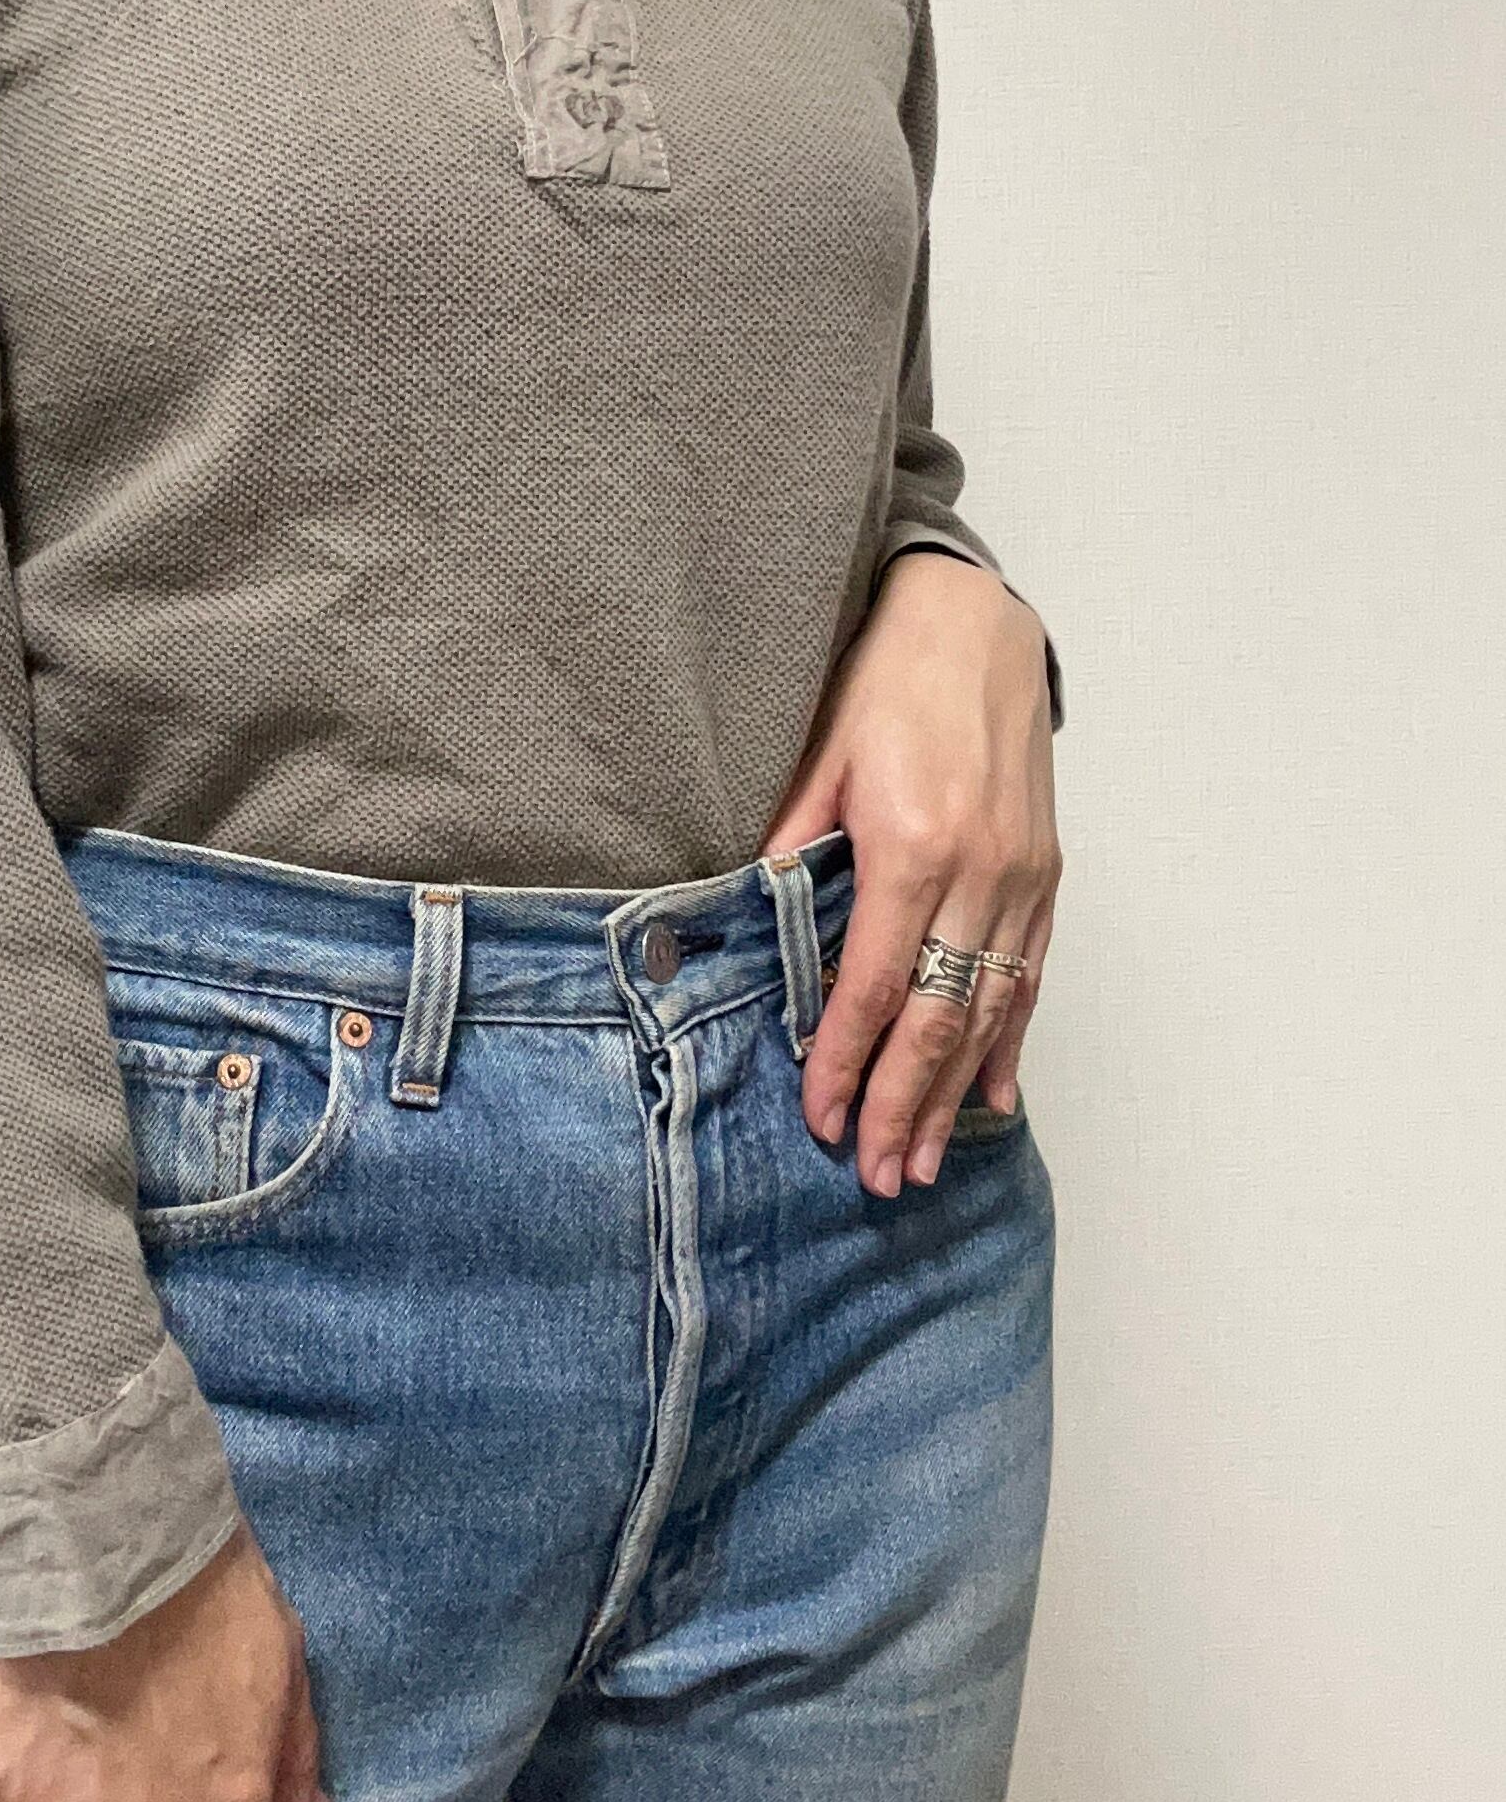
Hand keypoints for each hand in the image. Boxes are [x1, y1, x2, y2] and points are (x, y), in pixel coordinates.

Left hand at [758, 550, 1060, 1195]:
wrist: (972, 622)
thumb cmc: (885, 681)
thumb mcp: (819, 757)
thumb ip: (790, 848)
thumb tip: (755, 928)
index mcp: (912, 847)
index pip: (871, 986)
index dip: (846, 1064)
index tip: (822, 1122)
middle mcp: (979, 872)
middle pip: (937, 1019)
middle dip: (903, 1107)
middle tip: (878, 1178)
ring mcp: (1022, 876)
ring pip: (989, 1012)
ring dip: (953, 1095)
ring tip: (924, 1162)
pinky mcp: (1046, 873)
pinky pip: (1028, 977)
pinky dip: (1008, 1042)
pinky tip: (991, 1096)